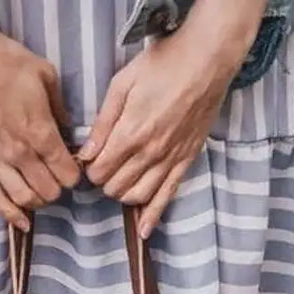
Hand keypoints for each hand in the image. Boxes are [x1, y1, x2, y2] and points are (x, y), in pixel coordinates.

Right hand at [0, 19, 80, 229]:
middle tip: (55, 180)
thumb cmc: (6, 61)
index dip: (73, 175)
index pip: (66, 173)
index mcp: (40, 132)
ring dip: (37, 202)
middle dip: (56, 189)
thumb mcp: (46, 76)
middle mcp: (19, 152)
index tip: (71, 169)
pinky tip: (21, 223)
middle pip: (48, 191)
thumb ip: (60, 110)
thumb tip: (68, 132)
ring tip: (39, 193)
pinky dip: (9, 214)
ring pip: (23, 199)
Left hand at [80, 1, 263, 236]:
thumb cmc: (164, 65)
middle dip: (104, 181)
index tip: (90, 159)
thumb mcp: (123, 83)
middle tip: (104, 166)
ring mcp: (169, 161)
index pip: (99, 171)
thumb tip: (87, 152)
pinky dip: (153, 217)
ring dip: (123, 194)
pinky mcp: (185, 162)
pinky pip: (167, 197)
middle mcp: (150, 154)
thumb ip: (103, 122)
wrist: (207, 61)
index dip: (89, 168)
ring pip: (137, 197)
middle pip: (115, 188)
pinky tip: (144, 232)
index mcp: (131, 133)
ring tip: (120, 179)